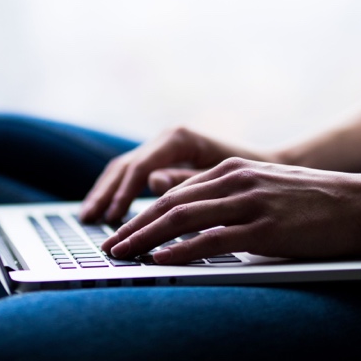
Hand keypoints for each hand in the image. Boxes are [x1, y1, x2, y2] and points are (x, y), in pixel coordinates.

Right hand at [79, 126, 267, 222]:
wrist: (272, 164)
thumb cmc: (254, 173)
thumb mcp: (225, 178)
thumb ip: (188, 181)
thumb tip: (152, 183)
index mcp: (179, 138)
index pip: (140, 168)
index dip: (123, 195)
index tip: (114, 220)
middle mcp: (166, 138)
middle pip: (124, 167)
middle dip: (105, 194)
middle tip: (89, 221)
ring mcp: (162, 147)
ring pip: (122, 169)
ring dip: (104, 193)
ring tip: (88, 218)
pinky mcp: (163, 159)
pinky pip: (131, 175)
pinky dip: (116, 192)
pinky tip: (107, 212)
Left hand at [99, 158, 360, 262]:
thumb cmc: (323, 206)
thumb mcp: (270, 193)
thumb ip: (233, 202)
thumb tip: (200, 226)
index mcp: (234, 170)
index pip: (175, 191)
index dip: (142, 212)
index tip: (120, 232)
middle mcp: (237, 180)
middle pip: (169, 203)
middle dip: (133, 225)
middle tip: (109, 246)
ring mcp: (251, 202)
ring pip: (182, 218)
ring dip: (145, 238)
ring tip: (122, 255)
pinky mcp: (266, 228)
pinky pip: (212, 239)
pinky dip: (180, 250)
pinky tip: (160, 261)